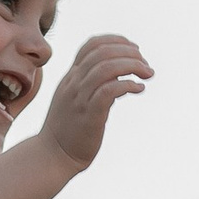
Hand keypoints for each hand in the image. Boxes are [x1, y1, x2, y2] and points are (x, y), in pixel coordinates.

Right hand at [37, 34, 152, 174]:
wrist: (52, 157)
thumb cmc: (68, 132)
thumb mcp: (76, 101)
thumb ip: (93, 87)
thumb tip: (119, 79)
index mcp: (71, 77)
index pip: (92, 44)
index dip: (116, 41)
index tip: (134, 50)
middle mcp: (74, 83)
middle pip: (103, 51)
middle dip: (130, 52)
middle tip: (145, 65)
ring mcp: (80, 98)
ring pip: (107, 67)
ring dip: (132, 65)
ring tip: (147, 73)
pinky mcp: (89, 114)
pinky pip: (109, 90)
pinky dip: (127, 84)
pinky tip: (138, 88)